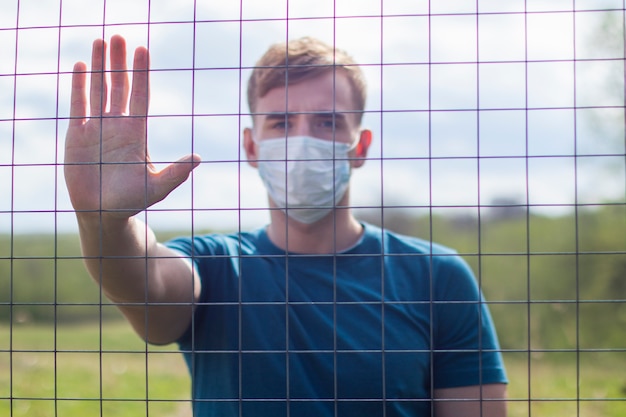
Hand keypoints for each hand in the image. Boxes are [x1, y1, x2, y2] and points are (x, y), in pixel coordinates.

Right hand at [64, 35, 199, 218]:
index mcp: (137, 133)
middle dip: (119, 62)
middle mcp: (118, 125)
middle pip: (119, 86)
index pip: (141, 96)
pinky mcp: (77, 135)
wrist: (103, 212)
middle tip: (119, 36)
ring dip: (99, 67)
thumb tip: (197, 159)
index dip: (141, 73)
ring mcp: (97, 127)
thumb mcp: (157, 187)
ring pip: (98, 90)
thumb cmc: (132, 200)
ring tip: (100, 42)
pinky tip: (81, 66)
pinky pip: (78, 105)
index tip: (142, 50)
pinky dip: (79, 86)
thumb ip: (176, 173)